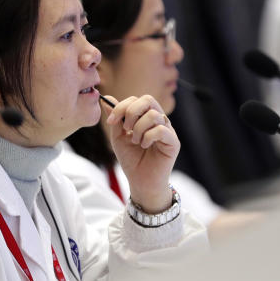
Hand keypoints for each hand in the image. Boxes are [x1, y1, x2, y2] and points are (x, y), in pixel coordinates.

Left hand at [103, 94, 178, 212]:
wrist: (140, 181)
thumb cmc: (131, 160)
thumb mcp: (118, 137)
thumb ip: (115, 119)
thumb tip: (106, 99)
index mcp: (146, 117)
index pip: (136, 100)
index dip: (121, 106)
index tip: (110, 121)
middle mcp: (159, 121)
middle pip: (148, 99)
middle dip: (131, 111)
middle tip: (125, 128)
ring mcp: (168, 130)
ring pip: (154, 115)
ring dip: (139, 128)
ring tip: (136, 141)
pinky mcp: (173, 142)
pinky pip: (161, 130)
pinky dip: (148, 137)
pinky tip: (144, 146)